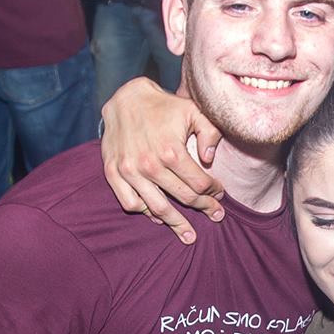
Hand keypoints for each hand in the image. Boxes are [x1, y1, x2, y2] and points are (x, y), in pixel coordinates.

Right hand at [100, 81, 226, 242]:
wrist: (126, 98)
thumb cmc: (164, 107)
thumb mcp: (193, 111)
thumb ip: (209, 132)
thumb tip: (209, 158)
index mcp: (171, 150)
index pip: (199, 184)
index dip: (214, 192)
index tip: (220, 195)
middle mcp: (149, 164)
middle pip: (184, 198)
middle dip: (204, 209)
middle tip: (216, 216)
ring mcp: (129, 171)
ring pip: (158, 209)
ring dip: (177, 224)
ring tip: (189, 235)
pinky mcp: (113, 173)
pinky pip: (131, 203)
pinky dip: (146, 213)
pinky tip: (159, 218)